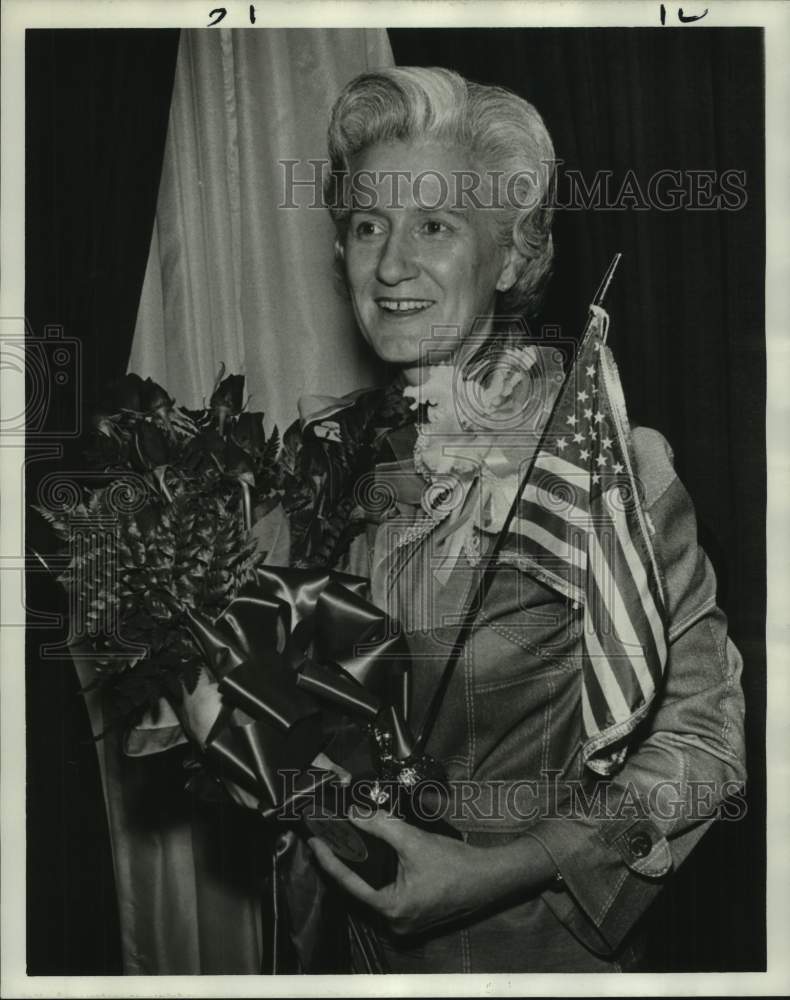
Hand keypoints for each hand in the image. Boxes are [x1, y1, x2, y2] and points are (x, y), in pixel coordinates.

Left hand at [308, 807, 556, 935]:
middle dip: (341, 864)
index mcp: (391, 909)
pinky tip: (368, 859)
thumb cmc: (455, 863)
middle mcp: (394, 923)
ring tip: (342, 845)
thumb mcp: (414, 841)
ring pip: (371, 894)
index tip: (314, 841)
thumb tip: (355, 813)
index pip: (349, 884)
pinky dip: (374, 878)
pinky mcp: (414, 918)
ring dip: (358, 871)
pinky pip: (385, 897)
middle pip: (357, 891)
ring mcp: (404, 924)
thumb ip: (382, 826)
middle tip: (326, 839)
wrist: (490, 878)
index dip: (329, 861)